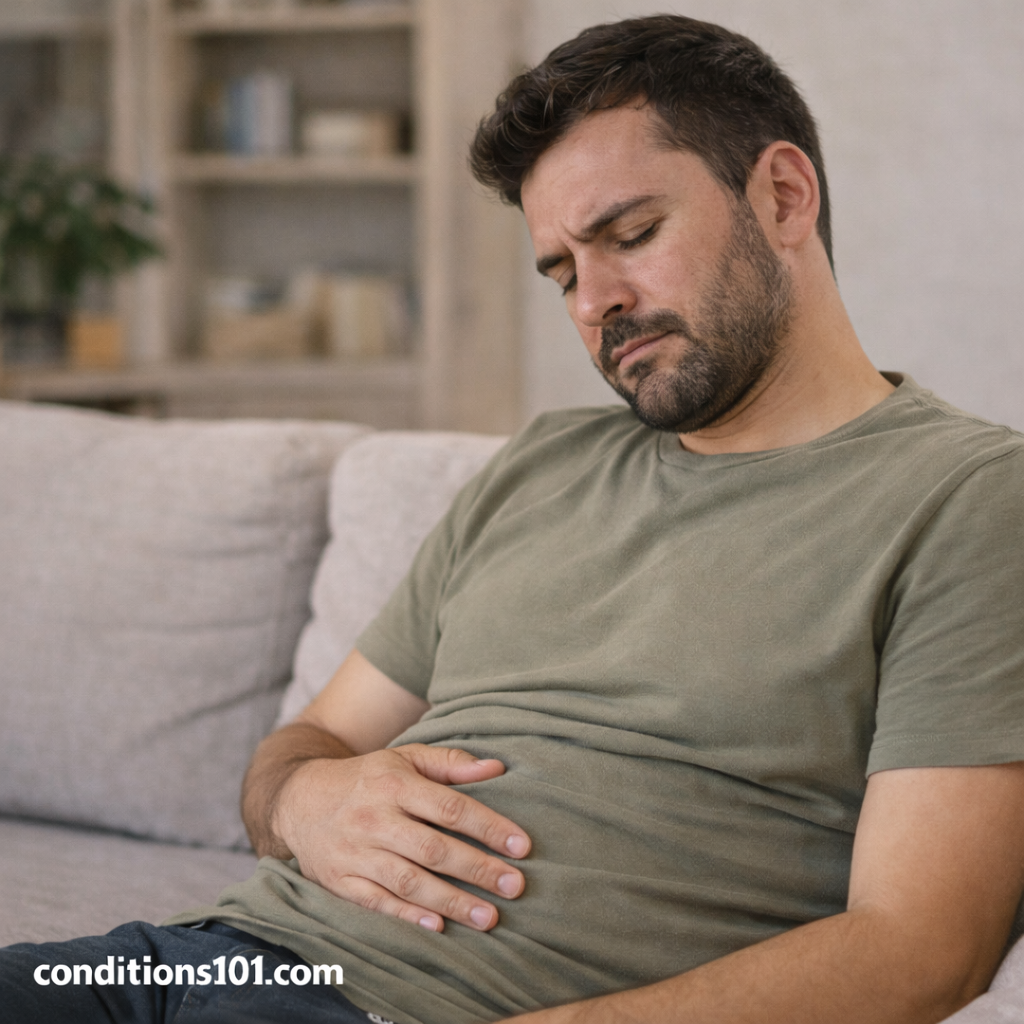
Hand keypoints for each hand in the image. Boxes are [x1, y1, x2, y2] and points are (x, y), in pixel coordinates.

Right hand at [273, 743, 530, 931]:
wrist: (298, 798)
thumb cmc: (367, 778)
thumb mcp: (404, 758)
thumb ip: (450, 764)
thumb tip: (497, 768)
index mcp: (394, 784)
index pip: (449, 807)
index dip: (487, 827)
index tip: (521, 846)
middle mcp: (374, 818)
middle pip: (433, 848)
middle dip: (477, 869)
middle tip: (515, 885)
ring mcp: (355, 852)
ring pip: (408, 881)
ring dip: (451, 901)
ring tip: (489, 917)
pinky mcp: (339, 881)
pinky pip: (377, 902)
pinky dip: (407, 916)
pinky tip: (439, 926)